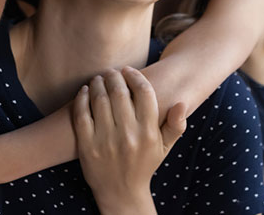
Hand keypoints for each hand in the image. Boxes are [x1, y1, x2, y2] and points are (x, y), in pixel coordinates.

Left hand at [73, 67, 186, 213]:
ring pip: (100, 99)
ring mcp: (106, 141)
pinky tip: (85, 91)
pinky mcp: (87, 146)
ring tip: (99, 79)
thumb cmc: (144, 164)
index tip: (129, 70)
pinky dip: (82, 98)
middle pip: (119, 91)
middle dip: (114, 75)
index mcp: (148, 133)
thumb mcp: (164, 147)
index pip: (144, 92)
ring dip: (98, 83)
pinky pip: (82, 115)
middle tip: (111, 72)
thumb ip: (175, 125)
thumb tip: (181, 103)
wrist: (121, 192)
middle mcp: (128, 136)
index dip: (135, 76)